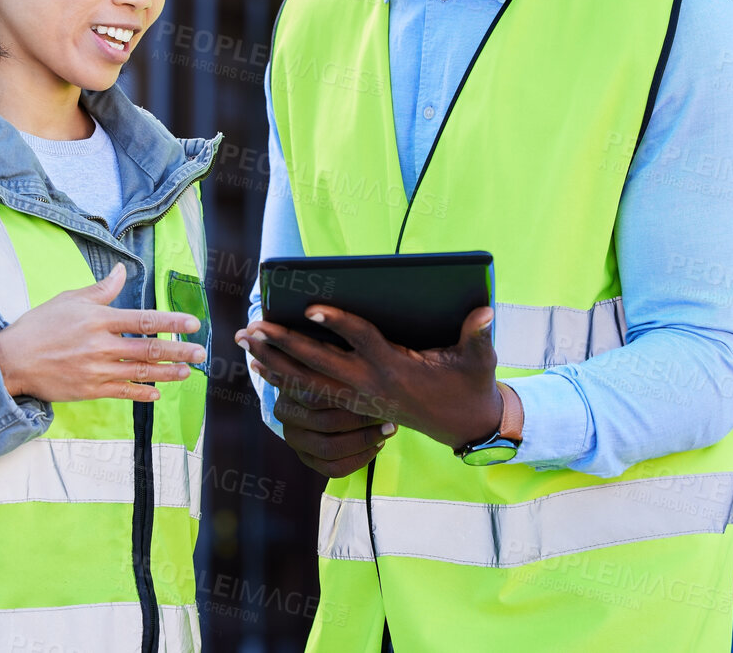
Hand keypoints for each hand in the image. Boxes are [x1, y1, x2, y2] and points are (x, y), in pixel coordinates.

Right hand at [0, 262, 206, 402]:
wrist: (12, 360)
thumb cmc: (40, 326)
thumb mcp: (70, 299)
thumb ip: (101, 289)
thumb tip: (122, 271)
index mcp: (99, 319)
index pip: (145, 320)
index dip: (172, 322)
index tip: (192, 324)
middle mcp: (101, 345)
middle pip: (149, 349)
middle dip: (179, 351)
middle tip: (200, 353)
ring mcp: (97, 370)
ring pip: (141, 372)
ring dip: (167, 372)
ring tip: (187, 372)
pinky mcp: (90, 389)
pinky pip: (123, 392)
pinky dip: (142, 392)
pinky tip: (157, 391)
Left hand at [239, 305, 501, 450]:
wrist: (466, 426)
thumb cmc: (470, 385)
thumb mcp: (478, 360)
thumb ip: (477, 334)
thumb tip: (484, 310)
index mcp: (396, 367)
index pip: (361, 339)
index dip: (337, 322)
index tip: (311, 306)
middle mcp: (371, 384)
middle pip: (319, 362)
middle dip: (285, 343)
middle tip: (255, 325)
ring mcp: (359, 397)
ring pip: (308, 381)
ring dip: (276, 361)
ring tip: (247, 343)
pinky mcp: (354, 405)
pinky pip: (312, 393)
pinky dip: (286, 379)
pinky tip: (263, 366)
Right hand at [272, 385, 395, 477]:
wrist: (312, 396)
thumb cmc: (328, 378)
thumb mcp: (330, 369)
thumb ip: (344, 373)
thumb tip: (376, 381)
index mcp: (289, 390)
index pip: (319, 397)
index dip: (351, 399)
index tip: (378, 395)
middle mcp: (287, 417)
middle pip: (327, 424)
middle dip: (363, 422)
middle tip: (388, 416)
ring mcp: (294, 441)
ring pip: (330, 450)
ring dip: (364, 441)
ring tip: (387, 431)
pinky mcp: (306, 459)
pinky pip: (334, 469)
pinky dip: (360, 459)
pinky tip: (376, 446)